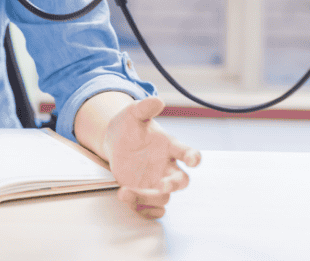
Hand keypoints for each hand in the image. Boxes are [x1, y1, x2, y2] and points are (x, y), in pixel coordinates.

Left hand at [102, 96, 200, 219]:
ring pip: (163, 197)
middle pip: (181, 181)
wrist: (114, 139)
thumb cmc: (130, 126)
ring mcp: (156, 182)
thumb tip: (157, 100)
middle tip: (163, 185)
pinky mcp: (143, 192)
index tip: (194, 160)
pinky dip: (144, 210)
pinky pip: (150, 208)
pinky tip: (128, 201)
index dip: (193, 157)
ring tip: (126, 192)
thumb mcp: (134, 113)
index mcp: (170, 147)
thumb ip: (145, 108)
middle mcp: (167, 167)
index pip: (188, 153)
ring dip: (148, 198)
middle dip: (174, 184)